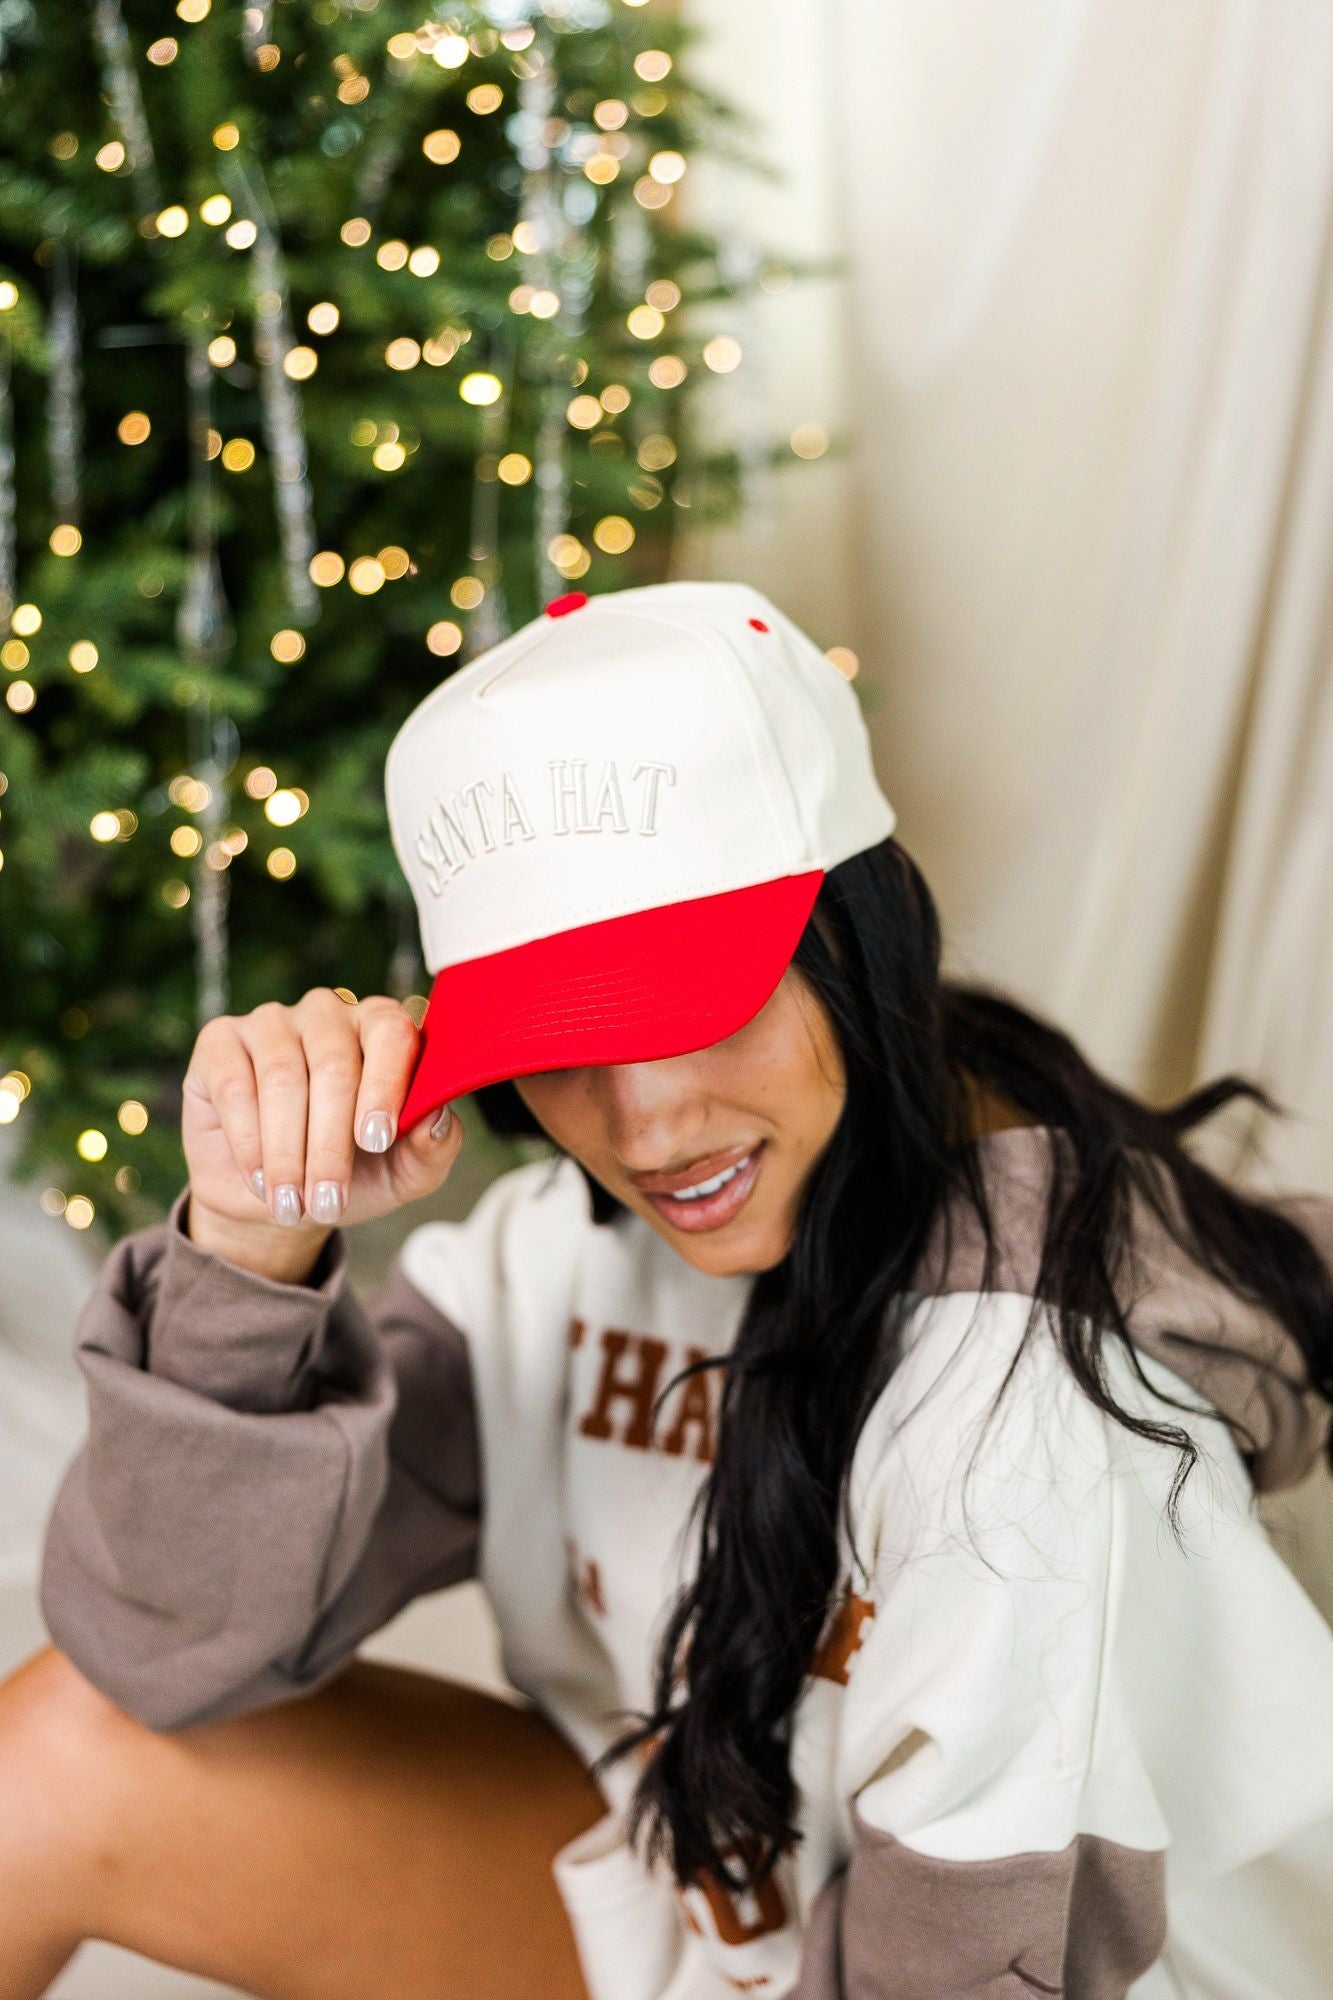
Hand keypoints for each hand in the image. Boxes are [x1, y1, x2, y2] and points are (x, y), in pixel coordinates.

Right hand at [180, 989, 460, 1265]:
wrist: (280, 1202)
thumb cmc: (353, 1176)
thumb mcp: (405, 1174)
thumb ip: (435, 1146)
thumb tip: (439, 1117)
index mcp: (382, 1030)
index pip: (392, 1034)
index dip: (385, 1085)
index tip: (376, 1141)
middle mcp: (329, 1015)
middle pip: (334, 1064)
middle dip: (330, 1143)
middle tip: (327, 1200)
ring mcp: (272, 1021)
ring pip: (283, 1076)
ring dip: (287, 1151)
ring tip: (292, 1203)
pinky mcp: (221, 1041)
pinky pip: (235, 1083)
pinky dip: (248, 1140)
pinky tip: (259, 1179)